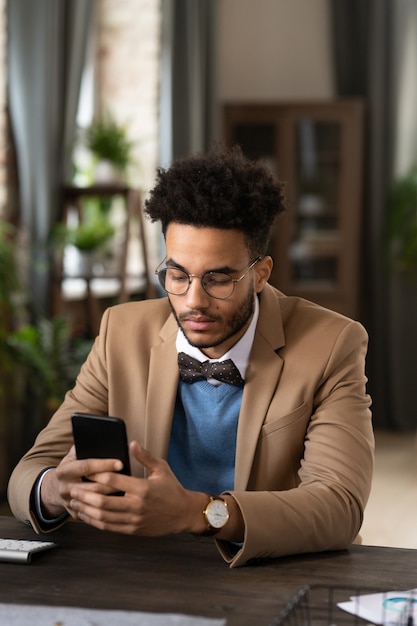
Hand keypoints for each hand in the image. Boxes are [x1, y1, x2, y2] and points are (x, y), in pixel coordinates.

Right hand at [40, 446, 123, 519]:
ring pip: (95, 502)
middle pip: (93, 487)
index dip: (104, 464)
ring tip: (126, 491)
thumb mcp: (72, 455)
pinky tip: (118, 504)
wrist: (54, 489)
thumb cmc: (70, 467)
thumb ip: (83, 447)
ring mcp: (69, 503)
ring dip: (112, 496)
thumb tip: (100, 440)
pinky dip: (106, 509)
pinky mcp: (75, 514)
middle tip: (128, 480)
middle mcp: (64, 488)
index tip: (120, 463)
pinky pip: (93, 514)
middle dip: (112, 483)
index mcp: (63, 471)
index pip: (86, 466)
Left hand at [67, 441, 208, 535]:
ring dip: (86, 510)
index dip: (97, 476)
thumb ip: (145, 456)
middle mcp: (136, 506)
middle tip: (73, 489)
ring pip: (103, 517)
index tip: (86, 472)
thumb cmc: (172, 489)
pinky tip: (86, 516)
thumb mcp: (162, 468)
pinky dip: (94, 522)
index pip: (113, 481)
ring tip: (74, 503)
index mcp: (142, 488)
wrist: (183, 514)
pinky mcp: (132, 530)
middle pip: (103, 501)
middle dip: (85, 496)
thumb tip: (132, 443)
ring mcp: (133, 520)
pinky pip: (109, 527)